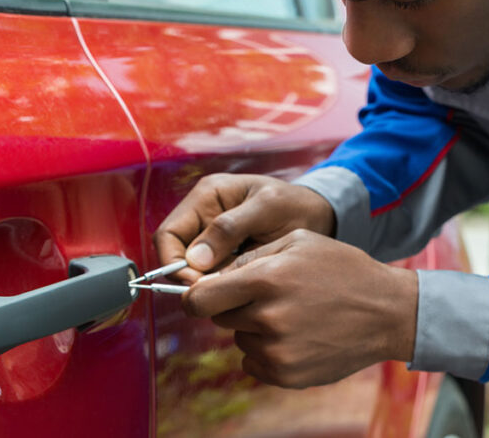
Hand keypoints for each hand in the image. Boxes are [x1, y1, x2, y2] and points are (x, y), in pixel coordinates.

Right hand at [154, 174, 334, 282]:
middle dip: (191, 276)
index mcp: (208, 195)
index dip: (174, 262)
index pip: (168, 233)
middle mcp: (203, 214)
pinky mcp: (225, 254)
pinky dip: (221, 284)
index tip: (198, 285)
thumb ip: (231, 228)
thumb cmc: (296, 205)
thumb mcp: (268, 209)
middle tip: (218, 293)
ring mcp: (212, 235)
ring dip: (208, 282)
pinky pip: (211, 274)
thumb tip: (195, 259)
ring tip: (237, 287)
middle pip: (175, 253)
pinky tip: (242, 287)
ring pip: (192, 269)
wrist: (320, 215)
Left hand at [182, 229, 417, 387]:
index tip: (203, 295)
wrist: (386, 311)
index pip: (198, 299)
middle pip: (220, 319)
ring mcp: (277, 351)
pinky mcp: (287, 375)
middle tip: (268, 297)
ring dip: (255, 329)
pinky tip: (297, 335)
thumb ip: (251, 255)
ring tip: (293, 314)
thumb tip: (211, 275)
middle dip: (235, 307)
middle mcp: (267, 318)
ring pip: (240, 340)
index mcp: (265, 279)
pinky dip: (268, 352)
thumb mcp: (298, 242)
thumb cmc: (342, 269)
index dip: (195, 297)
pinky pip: (254, 363)